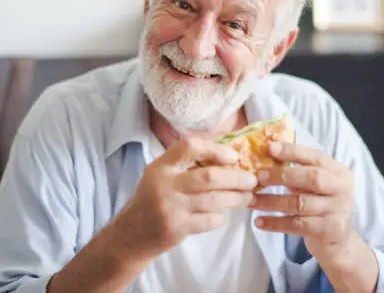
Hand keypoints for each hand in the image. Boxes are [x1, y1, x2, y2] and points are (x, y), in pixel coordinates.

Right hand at [112, 137, 257, 260]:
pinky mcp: (176, 228)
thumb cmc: (150, 201)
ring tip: (248, 197)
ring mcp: (170, 207)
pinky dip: (221, 217)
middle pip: (209, 177)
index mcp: (161, 167)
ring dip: (236, 198)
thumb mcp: (159, 176)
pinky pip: (209, 220)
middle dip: (236, 178)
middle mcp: (164, 184)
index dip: (215, 149)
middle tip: (252, 180)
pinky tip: (224, 215)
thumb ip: (183, 166)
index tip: (233, 156)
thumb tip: (226, 158)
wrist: (130, 236)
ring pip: (213, 200)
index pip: (189, 147)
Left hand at [249, 141, 354, 261]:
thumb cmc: (319, 204)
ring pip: (300, 203)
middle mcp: (342, 189)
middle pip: (312, 178)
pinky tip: (258, 222)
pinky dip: (275, 223)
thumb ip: (296, 171)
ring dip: (271, 201)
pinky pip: (296, 225)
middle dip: (282, 175)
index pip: (315, 156)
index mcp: (338, 172)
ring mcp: (336, 210)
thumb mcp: (314, 185)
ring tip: (250, 201)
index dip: (292, 151)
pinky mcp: (328, 230)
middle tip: (258, 176)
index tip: (270, 147)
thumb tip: (263, 157)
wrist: (337, 240)